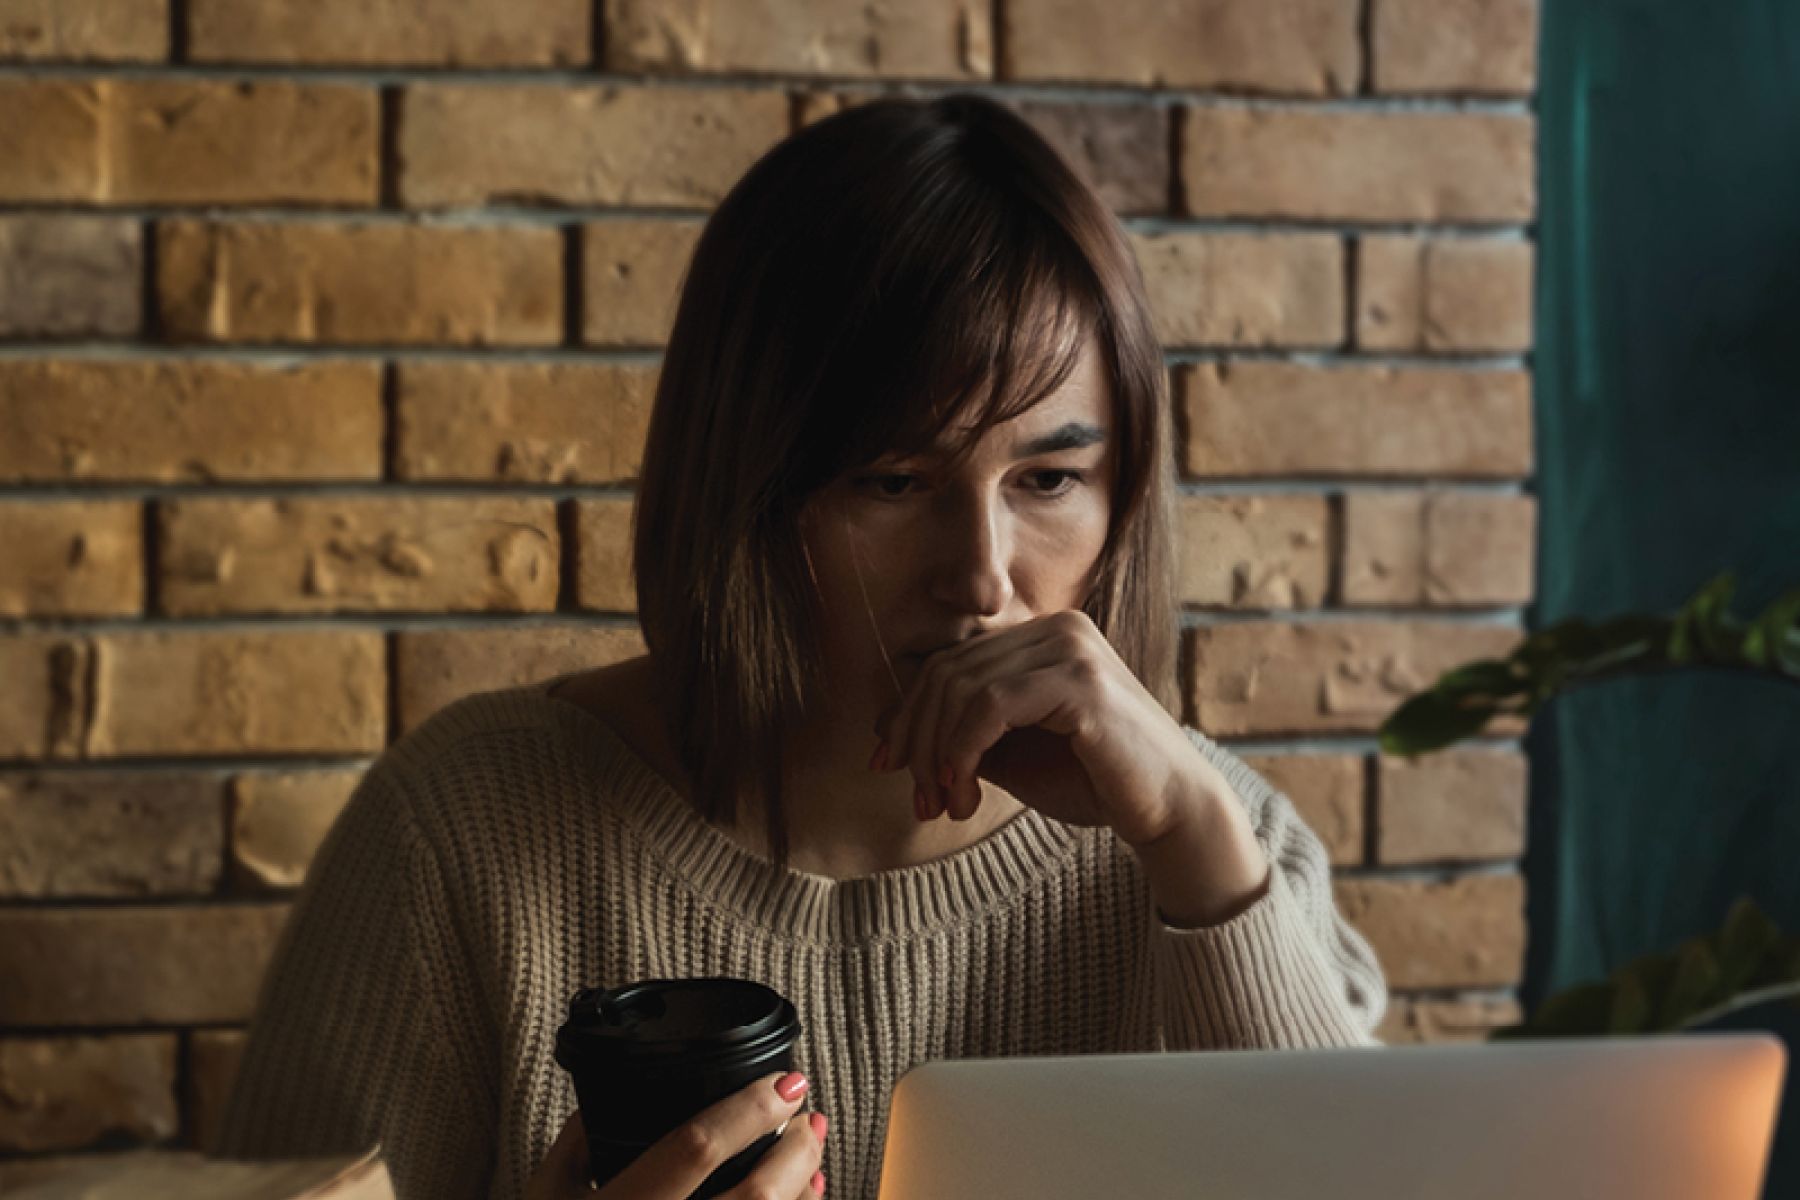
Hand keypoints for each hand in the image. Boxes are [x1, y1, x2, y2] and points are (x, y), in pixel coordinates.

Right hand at [525, 1071, 827, 1198]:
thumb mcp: (544, 1192)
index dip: (749, 1110)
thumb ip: (579, 1141)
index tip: (784, 1083)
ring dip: (804, 1189)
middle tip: (808, 1116)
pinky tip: (805, 1198)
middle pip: (755, 1195)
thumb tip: (614, 1096)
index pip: (696, 1148)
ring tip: (811, 1155)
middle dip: (795, 1150)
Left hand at [874, 610, 1224, 847]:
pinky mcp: (1079, 680)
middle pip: (946, 673)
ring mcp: (1070, 648)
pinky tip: (964, 790)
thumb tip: (888, 730)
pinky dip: (962, 751)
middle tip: (919, 799)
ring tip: (945, 804)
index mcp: (1042, 635)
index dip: (908, 715)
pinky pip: (989, 707)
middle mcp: (1056, 628)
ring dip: (939, 756)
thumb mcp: (1011, 753)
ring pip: (961, 689)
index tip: (887, 765)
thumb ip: (961, 733)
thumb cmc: (1092, 781)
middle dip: (917, 740)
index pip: (949, 663)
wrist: (1168, 810)